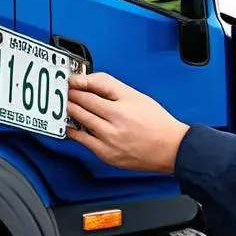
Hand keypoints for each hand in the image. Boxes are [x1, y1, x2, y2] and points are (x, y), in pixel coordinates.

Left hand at [66, 72, 188, 173]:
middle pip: (85, 102)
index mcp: (125, 103)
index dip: (79, 83)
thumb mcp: (137, 96)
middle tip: (65, 92)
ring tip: (67, 105)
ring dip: (71, 110)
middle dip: (72, 95)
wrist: (170, 148)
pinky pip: (83, 141)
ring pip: (82, 120)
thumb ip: (112, 88)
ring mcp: (110, 138)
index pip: (95, 87)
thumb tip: (89, 83)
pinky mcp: (107, 154)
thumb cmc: (156, 122)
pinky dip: (74, 132)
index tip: (72, 81)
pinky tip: (70, 127)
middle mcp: (116, 120)